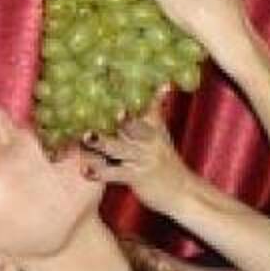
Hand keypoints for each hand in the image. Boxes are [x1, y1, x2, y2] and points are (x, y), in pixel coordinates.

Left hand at [80, 88, 189, 213]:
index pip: (145, 107)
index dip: (132, 96)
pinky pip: (116, 174)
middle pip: (133, 126)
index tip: (116, 78)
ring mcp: (143, 160)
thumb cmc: (167, 160)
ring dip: (103, 142)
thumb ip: (156, 108)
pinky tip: (85, 170)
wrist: (184, 192)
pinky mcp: (137, 178)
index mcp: (154, 128)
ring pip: (120, 149)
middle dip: (120, 117)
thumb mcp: (162, 132)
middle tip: (102, 105)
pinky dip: (100, 172)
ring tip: (86, 136)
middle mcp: (149, 142)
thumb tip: (165, 83)